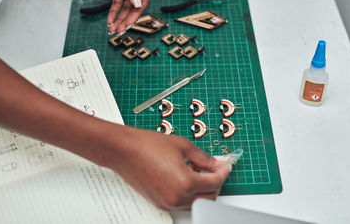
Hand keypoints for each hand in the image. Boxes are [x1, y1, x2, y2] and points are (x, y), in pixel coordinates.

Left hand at [91, 0, 150, 35]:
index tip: (127, 24)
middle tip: (119, 31)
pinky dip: (113, 11)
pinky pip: (117, 2)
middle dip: (126, 19)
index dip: (135, 14)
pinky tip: (110, 20)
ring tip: (113, 29)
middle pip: (134, 6)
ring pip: (126, 7)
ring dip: (119, 18)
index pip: (142, 1)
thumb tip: (137, 3)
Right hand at [106, 127, 231, 209]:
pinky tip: (187, 176)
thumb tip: (216, 164)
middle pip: (209, 197)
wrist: (124, 151)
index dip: (223, 172)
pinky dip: (190, 192)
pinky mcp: (161, 203)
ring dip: (203, 188)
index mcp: (185, 183)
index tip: (225, 165)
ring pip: (197, 202)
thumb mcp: (183, 146)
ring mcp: (168, 203)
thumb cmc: (147, 146)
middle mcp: (177, 198)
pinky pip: (183, 202)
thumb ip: (204, 158)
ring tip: (199, 169)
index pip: (215, 182)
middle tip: (215, 167)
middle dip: (215, 182)